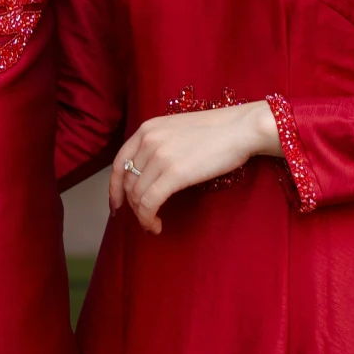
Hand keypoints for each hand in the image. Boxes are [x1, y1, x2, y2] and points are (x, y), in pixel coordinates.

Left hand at [109, 103, 277, 235]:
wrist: (240, 129)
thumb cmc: (217, 131)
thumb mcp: (177, 130)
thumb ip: (159, 146)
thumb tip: (148, 175)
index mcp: (147, 129)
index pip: (118, 163)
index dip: (113, 188)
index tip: (117, 205)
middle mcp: (148, 140)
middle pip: (126, 182)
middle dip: (131, 206)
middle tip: (143, 219)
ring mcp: (159, 156)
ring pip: (137, 195)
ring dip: (141, 215)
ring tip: (152, 224)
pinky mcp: (173, 173)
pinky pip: (149, 203)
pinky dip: (148, 218)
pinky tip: (157, 225)